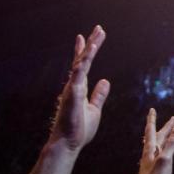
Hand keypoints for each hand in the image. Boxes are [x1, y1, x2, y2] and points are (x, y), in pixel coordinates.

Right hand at [48, 25, 109, 153]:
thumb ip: (98, 95)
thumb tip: (105, 81)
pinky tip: (90, 50)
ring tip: (98, 35)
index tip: (87, 37)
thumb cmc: (79, 130)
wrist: (68, 144)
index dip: (85, 50)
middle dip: (91, 44)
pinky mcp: (73, 93)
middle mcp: (75, 85)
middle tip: (99, 28)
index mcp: (80, 88)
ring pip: (82, 63)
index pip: (83, 65)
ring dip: (90, 48)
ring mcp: (73, 88)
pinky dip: (84, 61)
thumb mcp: (94, 110)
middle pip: (83, 59)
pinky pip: (79, 73)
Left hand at [136, 108, 173, 173]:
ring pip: (159, 146)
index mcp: (150, 150)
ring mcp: (152, 163)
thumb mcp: (165, 160)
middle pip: (157, 137)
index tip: (152, 109)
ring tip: (169, 133)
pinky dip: (165, 148)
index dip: (152, 120)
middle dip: (165, 128)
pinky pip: (160, 154)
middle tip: (173, 119)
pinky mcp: (155, 170)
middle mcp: (150, 154)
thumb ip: (171, 144)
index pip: (151, 131)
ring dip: (165, 137)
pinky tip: (164, 152)